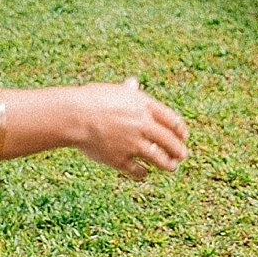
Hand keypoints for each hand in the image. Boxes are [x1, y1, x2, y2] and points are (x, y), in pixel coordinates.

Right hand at [70, 77, 189, 181]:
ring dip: (168, 165)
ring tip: (171, 167)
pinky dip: (143, 173)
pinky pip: (138, 171)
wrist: (73, 116)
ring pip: (159, 159)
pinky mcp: (120, 160)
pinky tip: (144, 173)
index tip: (184, 136)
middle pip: (170, 141)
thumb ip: (128, 91)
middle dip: (179, 150)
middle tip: (182, 155)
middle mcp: (142, 125)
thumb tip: (133, 83)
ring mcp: (132, 144)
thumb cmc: (91, 99)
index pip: (172, 120)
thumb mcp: (114, 91)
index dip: (181, 130)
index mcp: (144, 106)